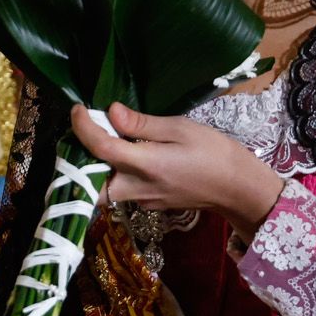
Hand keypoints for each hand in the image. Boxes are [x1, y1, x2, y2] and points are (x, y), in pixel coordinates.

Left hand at [70, 102, 284, 234]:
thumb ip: (142, 123)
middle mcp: (138, 188)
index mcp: (146, 164)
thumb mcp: (180, 128)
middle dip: (80, 161)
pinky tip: (125, 156)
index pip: (101, 147)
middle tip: (85, 134)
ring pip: (105, 190)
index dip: (83, 127)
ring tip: (103, 141)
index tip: (78, 109)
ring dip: (96, 168)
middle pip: (91, 183)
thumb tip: (111, 112)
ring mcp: (143, 201)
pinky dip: (115, 175)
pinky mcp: (150, 206)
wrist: (237, 188)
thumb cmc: (214, 152)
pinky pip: (122, 192)